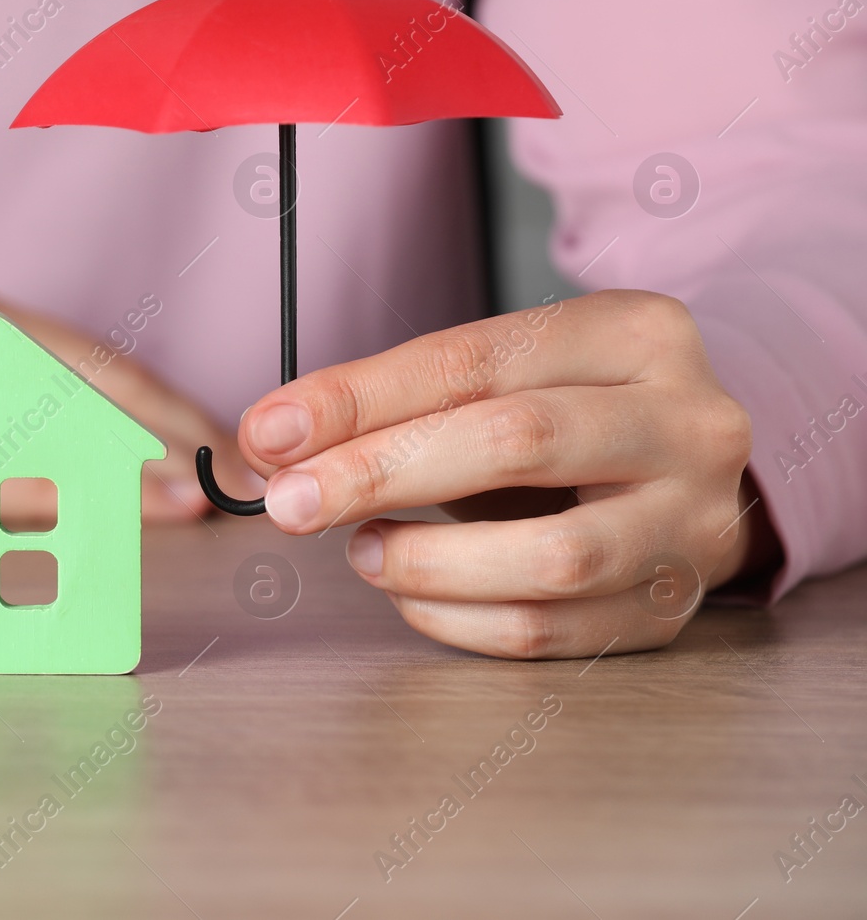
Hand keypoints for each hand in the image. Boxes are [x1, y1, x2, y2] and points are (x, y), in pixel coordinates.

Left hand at [238, 290, 776, 658]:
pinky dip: (458, 620)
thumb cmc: (569, 415)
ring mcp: (694, 522)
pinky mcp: (673, 608)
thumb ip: (395, 401)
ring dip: (427, 561)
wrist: (683, 478)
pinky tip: (410, 594)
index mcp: (636, 334)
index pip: (474, 360)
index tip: (270, 431)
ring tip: (362, 552)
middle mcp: (687, 422)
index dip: (360, 399)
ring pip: (550, 556)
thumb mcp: (498, 378)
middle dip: (380, 474)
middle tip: (291, 501)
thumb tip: (274, 442)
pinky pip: (552, 631)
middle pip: (515, 441)